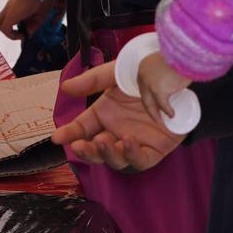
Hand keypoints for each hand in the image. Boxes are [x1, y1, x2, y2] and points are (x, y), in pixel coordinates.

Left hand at [0, 0, 46, 40]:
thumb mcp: (38, 16)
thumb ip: (33, 25)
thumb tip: (28, 33)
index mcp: (16, 5)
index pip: (9, 17)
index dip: (15, 25)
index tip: (26, 29)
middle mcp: (10, 7)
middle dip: (8, 30)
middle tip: (20, 32)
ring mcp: (8, 11)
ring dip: (8, 32)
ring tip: (20, 33)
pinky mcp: (10, 16)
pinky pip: (4, 29)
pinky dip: (12, 35)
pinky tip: (22, 34)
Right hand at [52, 60, 184, 172]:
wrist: (174, 76)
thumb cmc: (144, 72)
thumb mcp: (114, 73)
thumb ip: (90, 82)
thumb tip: (65, 88)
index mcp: (104, 113)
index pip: (82, 128)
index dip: (69, 134)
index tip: (57, 138)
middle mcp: (116, 129)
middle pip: (96, 149)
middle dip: (86, 151)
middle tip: (80, 145)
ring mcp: (134, 142)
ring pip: (115, 159)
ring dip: (106, 154)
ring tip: (103, 142)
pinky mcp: (154, 150)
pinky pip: (140, 160)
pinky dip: (131, 155)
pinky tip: (126, 141)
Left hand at [136, 51, 191, 125]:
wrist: (184, 54)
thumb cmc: (179, 56)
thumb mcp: (167, 62)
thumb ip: (165, 70)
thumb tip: (172, 80)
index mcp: (143, 67)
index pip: (142, 86)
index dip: (147, 96)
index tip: (153, 104)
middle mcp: (143, 75)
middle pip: (144, 96)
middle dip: (150, 108)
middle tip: (156, 117)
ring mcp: (149, 84)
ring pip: (150, 103)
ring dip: (155, 114)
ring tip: (162, 121)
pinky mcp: (159, 90)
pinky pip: (163, 104)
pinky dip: (168, 111)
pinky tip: (172, 115)